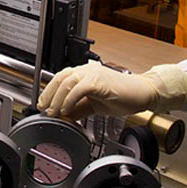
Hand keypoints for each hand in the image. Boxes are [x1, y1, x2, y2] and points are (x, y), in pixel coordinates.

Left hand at [37, 63, 186, 120]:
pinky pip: (78, 89)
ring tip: (54, 112)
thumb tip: (64, 116)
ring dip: (57, 99)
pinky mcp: (98, 81)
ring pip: (66, 83)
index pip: (60, 78)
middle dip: (48, 95)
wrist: (143, 93)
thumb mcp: (94, 105)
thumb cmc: (123, 96)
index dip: (48, 91)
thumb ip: (79, 109)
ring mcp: (92, 74)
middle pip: (59, 78)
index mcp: (84, 73)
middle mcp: (86, 70)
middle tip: (44, 109)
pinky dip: (70, 101)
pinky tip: (67, 110)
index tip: (43, 104)